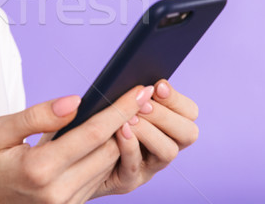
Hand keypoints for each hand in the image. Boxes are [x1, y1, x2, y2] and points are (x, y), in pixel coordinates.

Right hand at [0, 85, 154, 203]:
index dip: (120, 110)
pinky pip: (97, 178)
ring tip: (127, 112)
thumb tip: (75, 101)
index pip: (93, 134)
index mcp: (40, 169)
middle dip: (128, 122)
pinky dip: (106, 155)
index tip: (139, 91)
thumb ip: (38, 115)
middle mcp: (58, 192)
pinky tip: (108, 136)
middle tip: (138, 96)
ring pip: (108, 166)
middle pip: (109, 151)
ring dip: (121, 139)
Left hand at [89, 79, 199, 198]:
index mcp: (167, 126)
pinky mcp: (128, 180)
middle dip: (165, 115)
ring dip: (149, 131)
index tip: (158, 86)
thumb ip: (132, 95)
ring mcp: (148, 166)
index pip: (190, 112)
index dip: (176, 99)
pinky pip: (134, 166)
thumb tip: (142, 84)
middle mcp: (163, 146)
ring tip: (129, 118)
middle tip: (144, 105)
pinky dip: (129, 146)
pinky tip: (119, 131)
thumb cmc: (96, 122)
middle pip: (188, 133)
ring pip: (168, 152)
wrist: (73, 157)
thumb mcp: (116, 103)